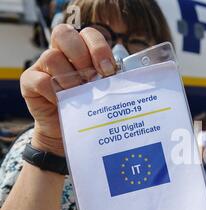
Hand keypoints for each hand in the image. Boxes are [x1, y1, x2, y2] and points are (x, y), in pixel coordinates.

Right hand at [20, 24, 115, 155]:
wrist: (68, 133)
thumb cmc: (90, 108)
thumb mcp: (103, 91)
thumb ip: (111, 80)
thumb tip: (128, 77)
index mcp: (81, 50)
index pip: (88, 34)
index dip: (98, 47)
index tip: (108, 70)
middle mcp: (61, 53)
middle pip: (64, 34)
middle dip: (82, 55)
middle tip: (93, 78)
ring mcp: (42, 66)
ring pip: (52, 57)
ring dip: (70, 77)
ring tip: (79, 94)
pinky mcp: (29, 82)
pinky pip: (40, 80)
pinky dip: (54, 92)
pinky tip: (63, 103)